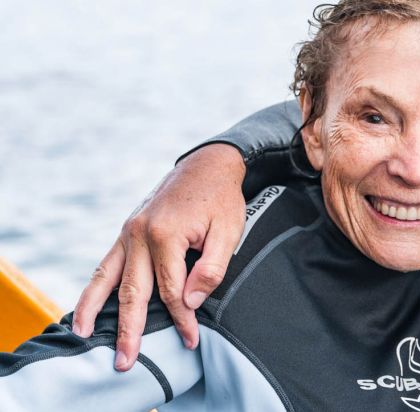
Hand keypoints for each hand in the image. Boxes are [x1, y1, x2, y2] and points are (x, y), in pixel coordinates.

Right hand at [71, 143, 246, 370]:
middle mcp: (139, 234)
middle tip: (126, 360)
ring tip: (82, 336)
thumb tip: (190, 301)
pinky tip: (87, 306)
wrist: (207, 166)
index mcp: (166, 235)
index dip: (182, 318)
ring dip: (94, 310)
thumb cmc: (222, 199)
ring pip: (107, 278)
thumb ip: (212, 268)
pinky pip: (106, 264)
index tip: (190, 339)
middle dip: (129, 329)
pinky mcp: (126, 231)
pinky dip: (95, 287)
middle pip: (132, 291)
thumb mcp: (229, 232)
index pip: (172, 290)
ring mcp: (128, 232)